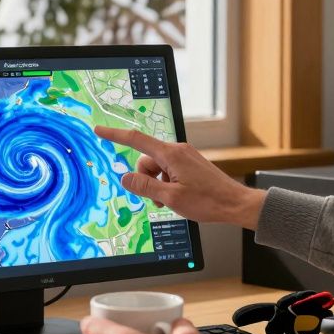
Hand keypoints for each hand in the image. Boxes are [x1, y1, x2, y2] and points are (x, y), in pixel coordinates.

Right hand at [94, 126, 266, 229]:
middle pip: (146, 160)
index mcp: (171, 154)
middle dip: (145, 180)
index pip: (136, 140)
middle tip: (159, 199)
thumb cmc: (208, 201)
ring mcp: (184, 157)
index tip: (99, 130)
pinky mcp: (189, 164)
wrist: (235, 204)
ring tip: (170, 201)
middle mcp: (177, 150)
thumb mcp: (171, 198)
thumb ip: (145, 187)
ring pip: (156, 168)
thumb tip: (125, 178)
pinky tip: (177, 197)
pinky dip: (166, 184)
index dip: (115, 135)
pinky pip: (168, 171)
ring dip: (157, 185)